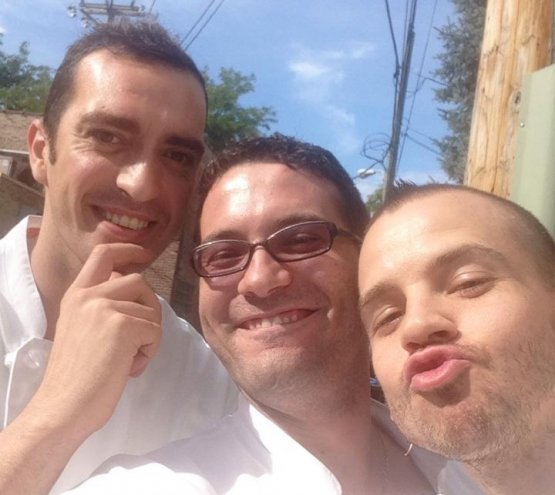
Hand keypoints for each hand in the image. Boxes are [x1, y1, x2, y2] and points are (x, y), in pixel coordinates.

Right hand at [30, 243, 161, 438]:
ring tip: (129, 359)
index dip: (127, 249)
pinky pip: (155, 331)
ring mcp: (105, 308)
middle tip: (141, 338)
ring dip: (149, 336)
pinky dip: (150, 351)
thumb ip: (102, 307)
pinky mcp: (122, 325)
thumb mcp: (82, 329)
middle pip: (138, 281)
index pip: (102, 254)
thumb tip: (134, 295)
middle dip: (149, 307)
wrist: (63, 408)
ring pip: (151, 310)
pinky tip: (130, 367)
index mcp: (76, 296)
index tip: (143, 254)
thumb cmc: (75, 377)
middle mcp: (89, 296)